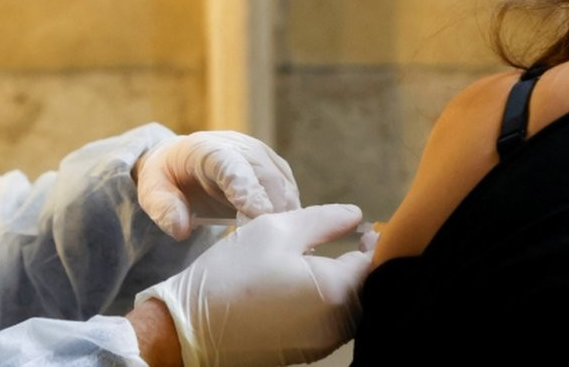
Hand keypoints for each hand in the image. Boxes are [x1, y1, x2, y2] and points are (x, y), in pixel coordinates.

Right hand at [134, 204, 371, 365]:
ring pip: (352, 307)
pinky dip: (329, 303)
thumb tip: (356, 215)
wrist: (193, 327)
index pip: (375, 263)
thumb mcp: (275, 230)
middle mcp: (339, 324)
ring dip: (346, 284)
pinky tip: (307, 287)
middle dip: (363, 264)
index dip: (375, 242)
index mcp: (336, 291)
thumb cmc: (233, 273)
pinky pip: (332, 323)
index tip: (364, 227)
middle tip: (350, 241)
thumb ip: (323, 220)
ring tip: (326, 260)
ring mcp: (324, 343)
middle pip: (368, 289)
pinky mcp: (308, 353)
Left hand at [135, 131, 298, 239]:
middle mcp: (240, 148)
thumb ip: (163, 208)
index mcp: (207, 149)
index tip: (258, 215)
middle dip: (273, 209)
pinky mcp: (275, 170)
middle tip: (273, 245)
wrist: (181, 162)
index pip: (232, 166)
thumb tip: (182, 230)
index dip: (247, 189)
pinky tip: (288, 240)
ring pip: (283, 186)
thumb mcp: (151, 191)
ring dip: (286, 216)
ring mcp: (261, 157)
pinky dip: (292, 216)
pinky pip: (290, 192)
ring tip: (283, 247)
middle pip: (266, 176)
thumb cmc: (166, 179)